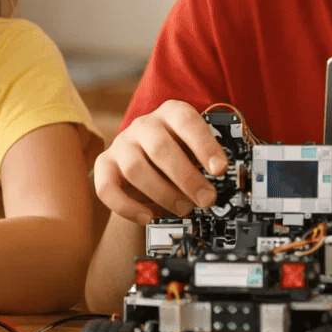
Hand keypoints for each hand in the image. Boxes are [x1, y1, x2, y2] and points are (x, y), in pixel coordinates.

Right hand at [92, 100, 226, 223]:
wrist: (147, 161)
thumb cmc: (178, 155)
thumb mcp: (195, 149)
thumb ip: (207, 160)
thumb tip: (226, 181)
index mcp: (171, 114)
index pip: (186, 121)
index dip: (204, 144)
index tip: (220, 169)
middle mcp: (144, 126)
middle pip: (160, 148)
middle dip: (187, 178)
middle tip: (206, 199)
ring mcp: (121, 145)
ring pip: (135, 169)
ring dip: (162, 193)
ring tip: (183, 208)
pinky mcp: (104, 166)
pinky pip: (107, 188)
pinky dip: (127, 207)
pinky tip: (147, 216)